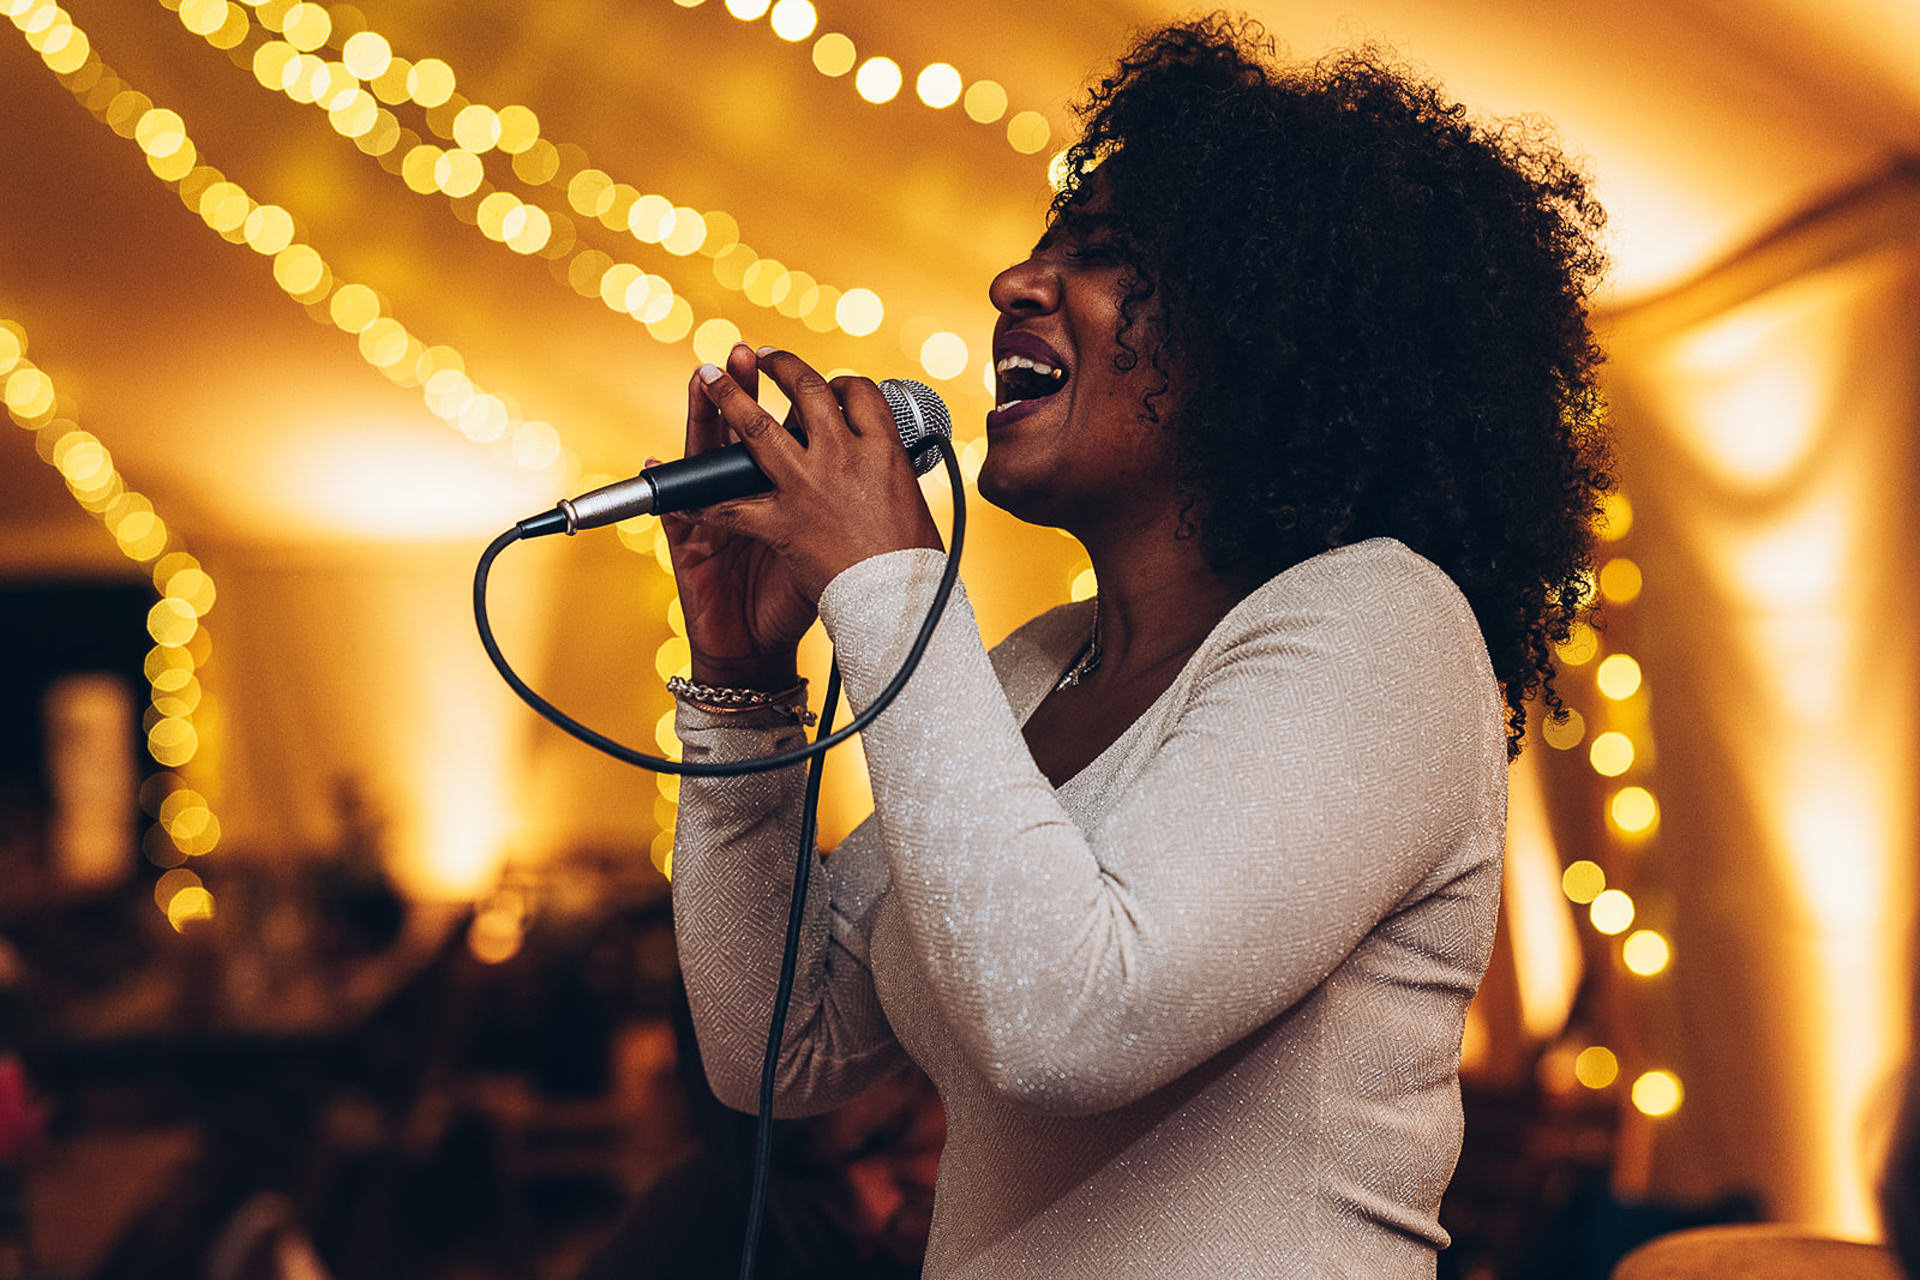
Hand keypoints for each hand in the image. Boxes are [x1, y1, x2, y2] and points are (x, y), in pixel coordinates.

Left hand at [668, 345, 943, 679]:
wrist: (900, 607)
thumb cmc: (915, 566)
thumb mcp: (912, 506)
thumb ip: (887, 478)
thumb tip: (880, 466)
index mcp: (884, 451)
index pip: (861, 394)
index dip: (842, 384)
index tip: (830, 385)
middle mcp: (844, 457)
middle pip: (807, 392)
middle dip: (780, 367)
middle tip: (762, 355)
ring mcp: (809, 486)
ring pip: (758, 428)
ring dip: (730, 398)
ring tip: (712, 377)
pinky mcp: (782, 523)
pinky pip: (733, 505)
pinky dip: (707, 502)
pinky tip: (690, 496)